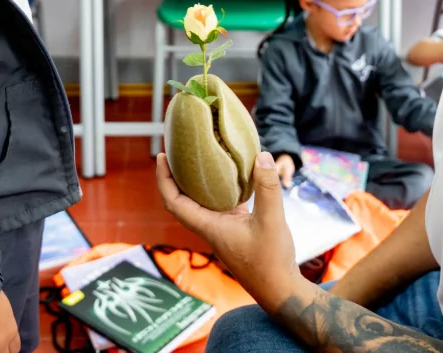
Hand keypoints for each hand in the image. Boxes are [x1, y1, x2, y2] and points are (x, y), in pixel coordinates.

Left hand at [157, 151, 298, 311]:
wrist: (280, 289)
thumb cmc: (271, 262)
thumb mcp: (271, 221)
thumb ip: (267, 188)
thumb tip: (261, 156)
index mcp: (209, 227)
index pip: (174, 202)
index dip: (164, 179)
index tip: (162, 156)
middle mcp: (211, 227)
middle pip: (182, 200)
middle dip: (175, 176)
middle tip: (177, 152)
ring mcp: (222, 229)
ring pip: (202, 202)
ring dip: (197, 182)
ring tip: (201, 159)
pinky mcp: (236, 230)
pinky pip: (221, 205)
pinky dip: (221, 189)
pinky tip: (233, 176)